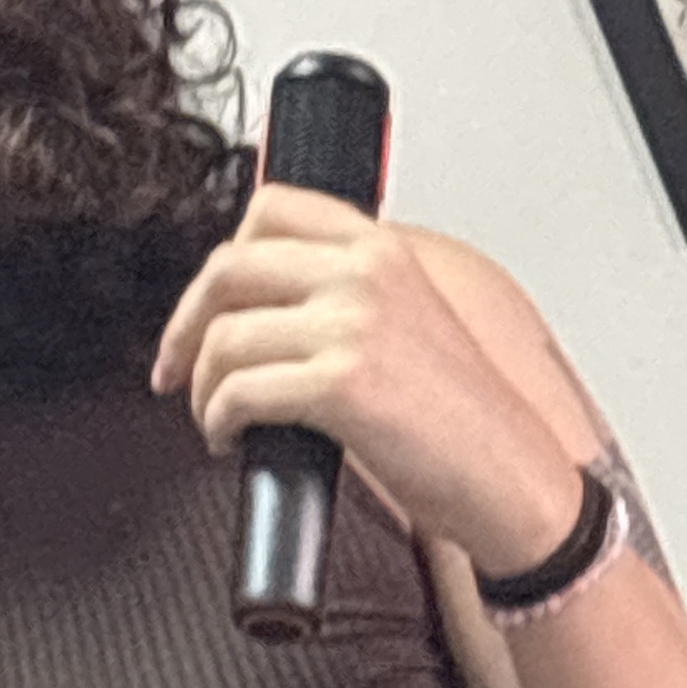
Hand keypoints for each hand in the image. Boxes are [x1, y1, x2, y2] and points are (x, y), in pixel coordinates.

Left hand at [150, 184, 579, 568]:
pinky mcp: (341, 386)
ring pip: (224, 337)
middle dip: (184, 327)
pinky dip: (217, 421)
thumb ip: (348, 300)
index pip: (270, 209)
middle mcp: (365, 274)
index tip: (205, 309)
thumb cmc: (466, 420)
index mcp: (382, 248)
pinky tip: (231, 439)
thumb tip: (271, 314)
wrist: (510, 477)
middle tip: (176, 369)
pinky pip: (238, 392)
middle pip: (228, 269)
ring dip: (201, 387)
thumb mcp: (412, 324)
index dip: (219, 265)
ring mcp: (353, 326)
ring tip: (216, 419)